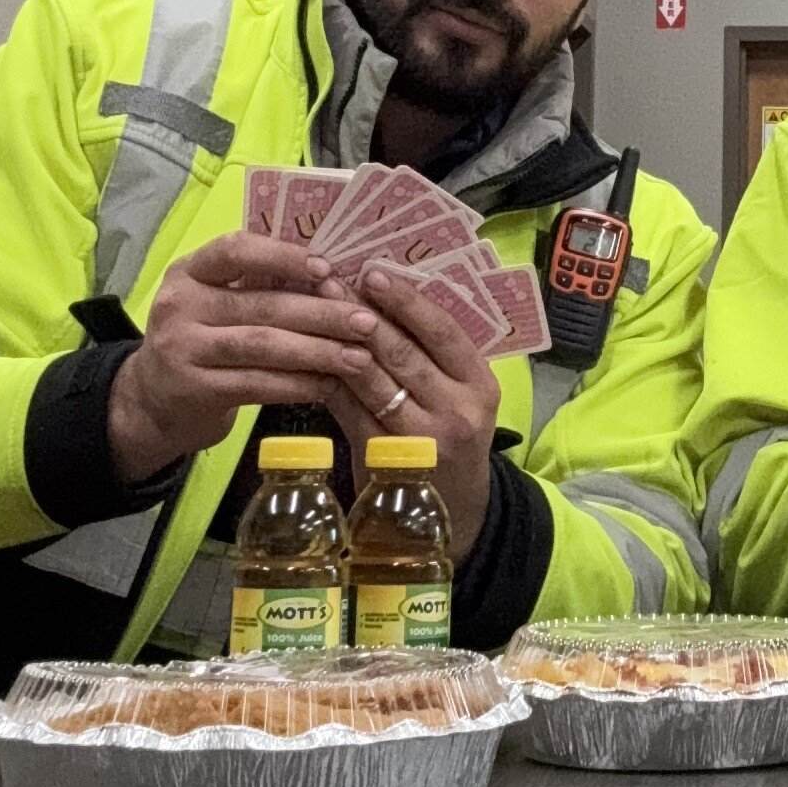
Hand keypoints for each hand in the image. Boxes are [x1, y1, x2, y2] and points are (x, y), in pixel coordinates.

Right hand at [108, 233, 378, 482]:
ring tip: (359, 357)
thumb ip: (258, 284)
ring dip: (318, 351)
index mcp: (190, 271)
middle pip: (262, 304)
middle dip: (322, 313)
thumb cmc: (203, 340)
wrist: (152, 402)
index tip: (328, 269)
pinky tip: (328, 384)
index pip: (236, 250)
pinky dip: (298, 384)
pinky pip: (257, 384)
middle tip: (366, 322)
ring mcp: (183, 349)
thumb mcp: (215, 301)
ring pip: (264, 345)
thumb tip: (334, 275)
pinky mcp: (194, 390)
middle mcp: (180, 305)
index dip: (284, 257)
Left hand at [319, 265, 504, 557]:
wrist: (453, 514)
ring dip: (338, 342)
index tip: (375, 272)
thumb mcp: (460, 398)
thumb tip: (376, 297)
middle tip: (329, 280)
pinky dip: (327, 382)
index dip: (408, 301)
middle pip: (404, 353)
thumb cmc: (450, 441)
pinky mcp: (384, 461)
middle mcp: (458, 411)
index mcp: (481, 385)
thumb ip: (431, 358)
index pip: (445, 332)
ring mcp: (421, 440)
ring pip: (372, 380)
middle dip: (362, 313)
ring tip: (311, 311)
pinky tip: (306, 359)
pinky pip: (349, 412)